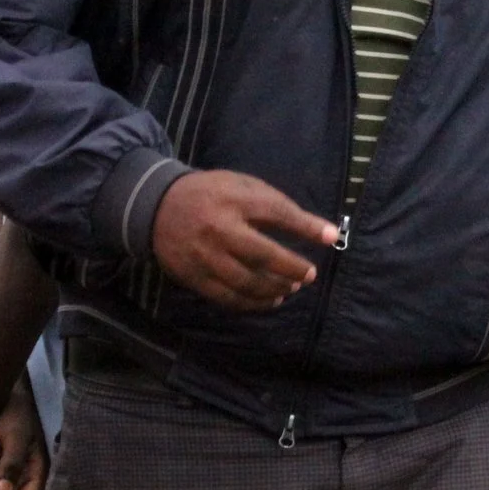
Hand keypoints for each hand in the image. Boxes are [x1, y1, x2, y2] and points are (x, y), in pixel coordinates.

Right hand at [151, 170, 339, 311]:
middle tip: (310, 274)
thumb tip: (322, 230)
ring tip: (292, 288)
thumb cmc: (213, 195)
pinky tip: (270, 300)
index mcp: (233, 200)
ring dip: (274, 289)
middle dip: (292, 267)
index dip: (307, 226)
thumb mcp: (243, 186)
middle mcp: (218, 228)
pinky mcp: (192, 276)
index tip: (332, 237)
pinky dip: (252, 303)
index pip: (277, 213)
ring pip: (245, 281)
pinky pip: (227, 297)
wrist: (156, 205)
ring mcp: (203, 255)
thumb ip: (279, 205)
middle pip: (262, 254)